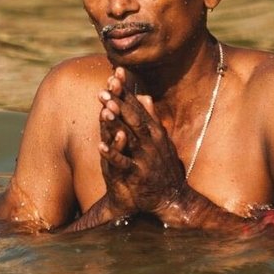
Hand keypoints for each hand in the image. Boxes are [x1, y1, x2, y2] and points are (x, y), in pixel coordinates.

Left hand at [98, 67, 185, 213]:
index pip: (138, 108)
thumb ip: (151, 117)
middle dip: (120, 102)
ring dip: (117, 123)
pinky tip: (101, 146)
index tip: (115, 75)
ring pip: (129, 137)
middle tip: (105, 88)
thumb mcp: (161, 139)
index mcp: (154, 132)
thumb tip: (145, 96)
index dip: (126, 92)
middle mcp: (151, 142)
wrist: (172, 198)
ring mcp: (145, 158)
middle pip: (134, 118)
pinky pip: (123, 163)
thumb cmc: (162, 167)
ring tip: (104, 109)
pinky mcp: (138, 175)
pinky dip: (113, 154)